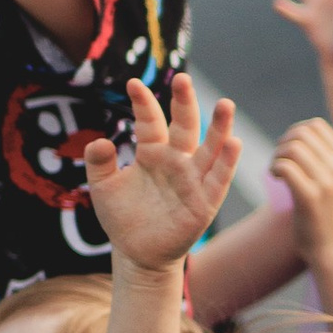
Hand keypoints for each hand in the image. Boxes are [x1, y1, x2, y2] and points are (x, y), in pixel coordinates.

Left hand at [84, 74, 240, 272]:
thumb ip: (99, 163)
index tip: (132, 84)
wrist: (137, 253)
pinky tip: (233, 143)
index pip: (149, 121)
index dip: (143, 103)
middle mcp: (175, 160)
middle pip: (184, 126)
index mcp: (151, 151)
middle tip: (182, 79)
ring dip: (219, 128)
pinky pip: (217, 179)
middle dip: (184, 103)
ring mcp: (192, 180)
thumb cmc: (122, 216)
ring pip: (209, 148)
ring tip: (225, 104)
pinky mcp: (204, 202)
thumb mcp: (103, 187)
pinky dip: (226, 162)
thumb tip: (99, 142)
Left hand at [273, 114, 332, 257]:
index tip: (290, 152)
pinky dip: (274, 168)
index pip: (316, 125)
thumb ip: (325, 156)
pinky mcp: (310, 197)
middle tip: (280, 162)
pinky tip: (276, 179)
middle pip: (301, 133)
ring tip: (277, 171)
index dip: (295, 132)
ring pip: (291, 148)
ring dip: (276, 156)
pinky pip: (285, 167)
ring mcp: (326, 183)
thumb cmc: (328, 213)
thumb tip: (302, 131)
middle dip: (283, 142)